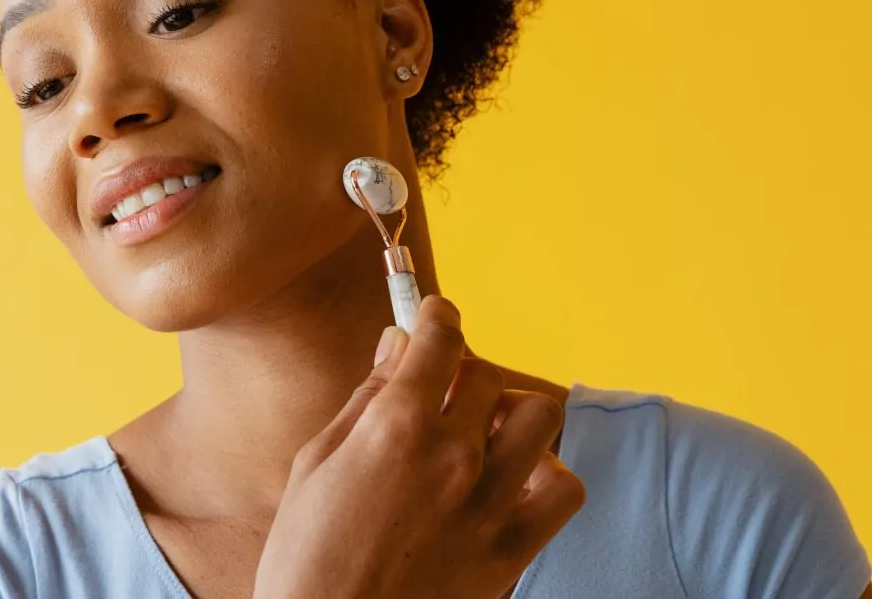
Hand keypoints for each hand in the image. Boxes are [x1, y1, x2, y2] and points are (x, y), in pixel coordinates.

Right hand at [254, 295, 585, 598]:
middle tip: (442, 390)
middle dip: (463, 370)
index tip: (434, 315)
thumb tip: (397, 347)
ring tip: (483, 432)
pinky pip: (564, 490)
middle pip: (485, 373)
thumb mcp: (316, 462)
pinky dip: (548, 474)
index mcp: (397, 427)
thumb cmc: (307, 556)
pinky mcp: (511, 550)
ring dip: (510, 414)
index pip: (439, 338)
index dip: (437, 316)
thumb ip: (365, 398)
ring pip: (536, 418)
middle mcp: (451, 456)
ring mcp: (488, 504)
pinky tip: (514, 479)